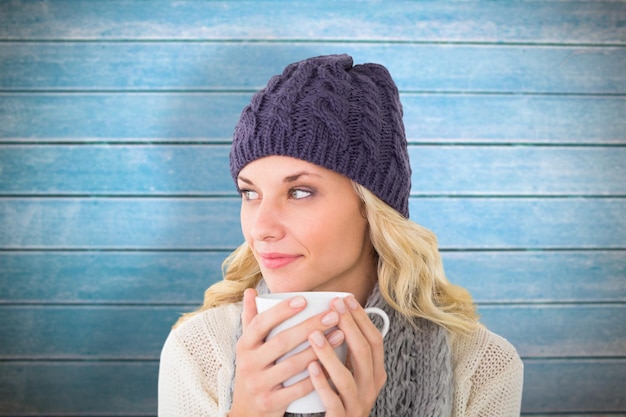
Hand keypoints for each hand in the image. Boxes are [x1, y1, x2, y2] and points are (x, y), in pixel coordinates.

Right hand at [229, 288, 345, 416]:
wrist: (246, 412)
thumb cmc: (254, 370)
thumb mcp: (248, 347)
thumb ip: (251, 319)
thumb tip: (250, 291)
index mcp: (244, 345)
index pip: (261, 323)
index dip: (281, 311)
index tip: (304, 299)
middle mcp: (248, 363)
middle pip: (281, 342)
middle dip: (309, 326)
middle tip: (332, 315)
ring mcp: (259, 384)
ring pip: (292, 365)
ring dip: (318, 350)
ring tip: (339, 335)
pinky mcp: (270, 402)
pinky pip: (297, 389)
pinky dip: (316, 377)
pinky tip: (334, 365)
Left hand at [306, 296, 385, 416]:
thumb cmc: (340, 397)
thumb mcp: (351, 373)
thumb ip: (347, 351)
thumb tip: (334, 315)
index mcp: (375, 373)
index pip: (374, 340)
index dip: (362, 318)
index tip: (346, 299)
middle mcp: (370, 388)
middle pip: (364, 353)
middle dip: (348, 326)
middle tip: (332, 307)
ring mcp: (357, 404)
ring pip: (347, 377)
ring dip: (329, 354)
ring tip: (314, 335)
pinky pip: (333, 400)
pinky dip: (321, 383)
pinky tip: (310, 367)